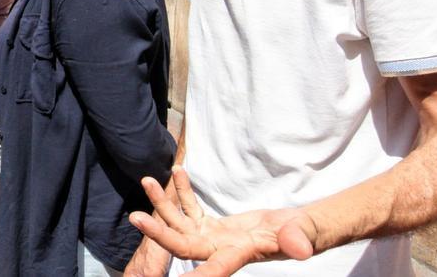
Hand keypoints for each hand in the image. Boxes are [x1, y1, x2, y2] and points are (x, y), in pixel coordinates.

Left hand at [129, 166, 318, 276]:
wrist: (297, 230)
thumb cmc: (302, 235)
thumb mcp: (301, 237)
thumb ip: (298, 242)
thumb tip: (300, 248)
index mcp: (236, 255)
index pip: (212, 268)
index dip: (194, 274)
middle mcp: (217, 249)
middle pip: (181, 244)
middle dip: (157, 232)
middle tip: (134, 217)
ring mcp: (212, 237)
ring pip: (179, 222)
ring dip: (162, 202)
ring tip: (146, 180)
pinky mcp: (211, 225)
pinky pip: (190, 207)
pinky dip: (182, 190)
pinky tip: (177, 170)